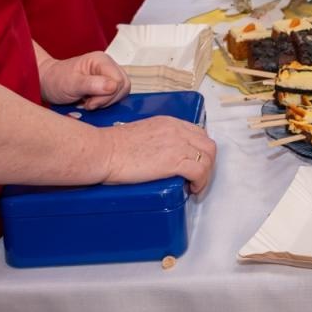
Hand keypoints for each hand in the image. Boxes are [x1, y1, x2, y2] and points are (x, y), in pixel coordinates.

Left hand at [40, 51, 129, 109]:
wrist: (48, 82)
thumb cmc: (56, 80)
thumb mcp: (71, 84)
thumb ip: (92, 84)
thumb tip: (113, 86)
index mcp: (101, 60)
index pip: (119, 81)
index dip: (108, 96)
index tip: (90, 102)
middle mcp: (108, 65)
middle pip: (124, 87)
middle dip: (107, 100)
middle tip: (89, 103)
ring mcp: (108, 74)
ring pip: (121, 92)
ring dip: (106, 102)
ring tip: (88, 103)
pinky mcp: (107, 84)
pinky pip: (115, 96)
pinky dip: (104, 103)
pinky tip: (92, 102)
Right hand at [100, 115, 216, 192]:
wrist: (103, 151)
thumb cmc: (112, 148)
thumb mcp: (141, 135)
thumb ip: (157, 140)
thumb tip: (161, 156)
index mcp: (168, 122)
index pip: (198, 133)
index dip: (200, 150)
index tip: (195, 163)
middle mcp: (177, 130)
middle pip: (208, 145)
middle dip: (208, 163)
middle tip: (198, 178)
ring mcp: (177, 144)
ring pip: (208, 157)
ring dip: (206, 174)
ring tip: (195, 186)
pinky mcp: (174, 161)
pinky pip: (200, 171)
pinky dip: (200, 182)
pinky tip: (192, 189)